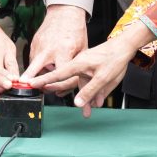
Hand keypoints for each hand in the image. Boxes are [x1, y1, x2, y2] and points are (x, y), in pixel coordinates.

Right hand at [20, 4, 87, 86]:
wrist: (65, 13)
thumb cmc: (76, 31)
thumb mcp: (82, 49)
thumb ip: (76, 67)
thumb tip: (72, 85)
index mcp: (64, 51)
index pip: (61, 75)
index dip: (62, 86)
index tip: (60, 91)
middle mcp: (49, 49)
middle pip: (36, 70)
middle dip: (31, 81)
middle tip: (29, 88)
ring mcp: (39, 46)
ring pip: (33, 67)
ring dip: (37, 75)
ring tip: (42, 80)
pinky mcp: (34, 43)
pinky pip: (33, 59)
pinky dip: (37, 66)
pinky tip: (45, 66)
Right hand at [30, 29, 146, 116]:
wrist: (126, 46)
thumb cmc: (114, 58)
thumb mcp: (102, 78)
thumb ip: (89, 91)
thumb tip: (77, 103)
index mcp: (78, 64)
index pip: (58, 73)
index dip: (44, 79)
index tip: (30, 83)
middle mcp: (80, 64)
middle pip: (72, 84)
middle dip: (74, 98)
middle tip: (73, 107)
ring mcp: (87, 66)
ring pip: (84, 85)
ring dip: (88, 98)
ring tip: (91, 111)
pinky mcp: (93, 67)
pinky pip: (91, 82)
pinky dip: (94, 91)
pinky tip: (100, 100)